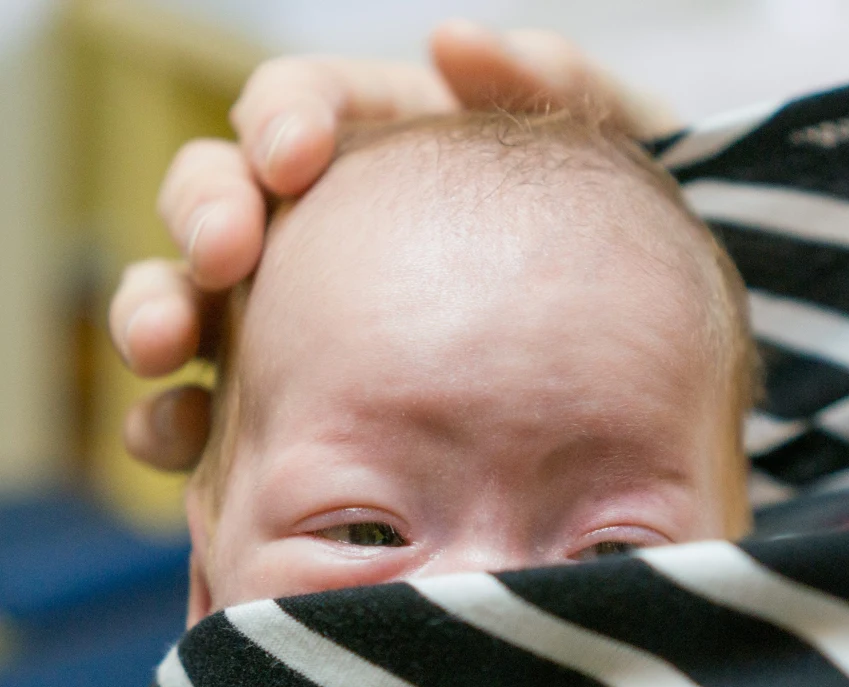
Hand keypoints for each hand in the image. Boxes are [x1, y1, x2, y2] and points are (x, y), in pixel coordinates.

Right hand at [111, 20, 676, 470]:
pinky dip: (177, 420)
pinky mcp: (289, 411)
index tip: (296, 157)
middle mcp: (326, 231)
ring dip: (156, 310)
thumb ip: (563, 89)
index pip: (305, 108)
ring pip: (188, 297)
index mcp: (391, 154)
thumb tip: (454, 40)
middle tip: (220, 253)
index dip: (283, 117)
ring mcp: (297, 321)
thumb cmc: (634, 261)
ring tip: (166, 344)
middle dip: (201, 210)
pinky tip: (187, 443)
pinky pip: (208, 411)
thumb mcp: (631, 165)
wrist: (651, 385)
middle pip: (221, 191)